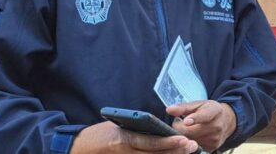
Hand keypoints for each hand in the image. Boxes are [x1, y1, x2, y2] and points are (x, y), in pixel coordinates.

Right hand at [70, 121, 197, 153]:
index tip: (183, 139)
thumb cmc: (102, 132)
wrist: (83, 147)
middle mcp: (128, 151)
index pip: (150, 142)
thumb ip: (137, 127)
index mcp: (125, 139)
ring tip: (188, 150)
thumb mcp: (118, 125)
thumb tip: (158, 128)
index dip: (168, 142)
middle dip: (175, 150)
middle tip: (192, 146)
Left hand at [167, 100, 236, 151]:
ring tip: (186, 128)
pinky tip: (191, 136)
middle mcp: (217, 126)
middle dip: (179, 128)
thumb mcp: (198, 104)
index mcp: (214, 111)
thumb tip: (169, 110)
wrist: (226, 121)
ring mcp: (215, 139)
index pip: (204, 115)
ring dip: (183, 136)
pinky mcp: (212, 148)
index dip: (195, 118)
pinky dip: (189, 142)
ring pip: (190, 140)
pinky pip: (194, 147)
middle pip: (191, 131)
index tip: (186, 121)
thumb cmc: (208, 110)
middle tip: (178, 122)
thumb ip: (183, 107)